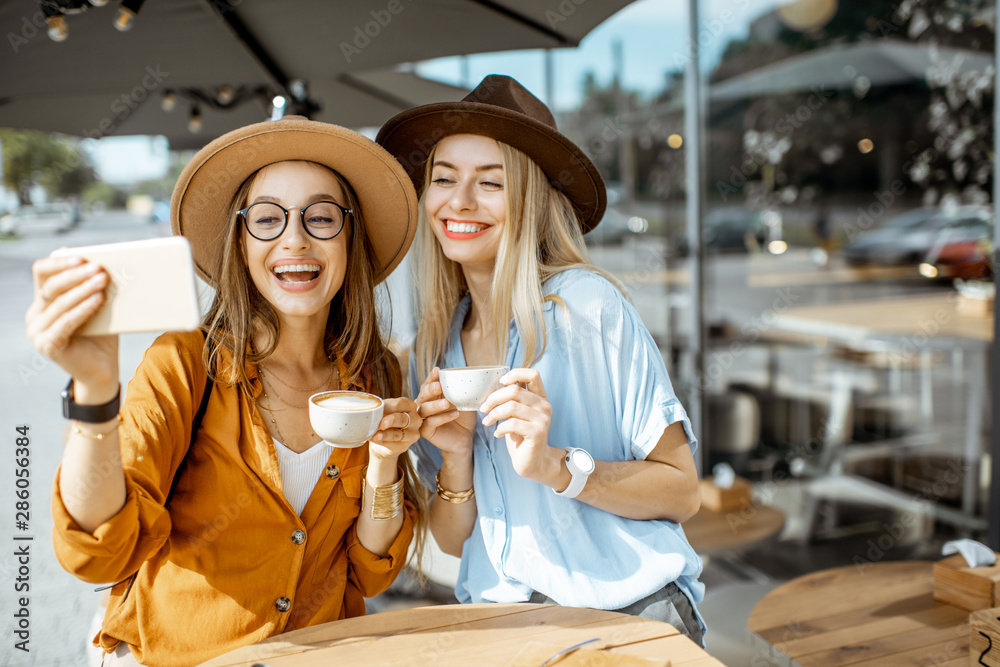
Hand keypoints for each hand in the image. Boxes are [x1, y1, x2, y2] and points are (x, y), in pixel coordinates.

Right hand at [25, 255, 118, 399]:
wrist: (102, 370)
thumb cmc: (102, 335)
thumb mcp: (98, 306)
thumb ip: (95, 286)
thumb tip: (104, 260)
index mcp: (43, 301)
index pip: (42, 272)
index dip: (59, 263)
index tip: (82, 257)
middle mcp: (36, 315)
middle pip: (51, 286)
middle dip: (76, 275)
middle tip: (99, 268)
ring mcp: (37, 331)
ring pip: (59, 303)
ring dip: (83, 290)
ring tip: (103, 280)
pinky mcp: (46, 345)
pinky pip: (65, 322)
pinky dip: (82, 309)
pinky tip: (98, 300)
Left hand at [369, 397, 420, 459]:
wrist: (384, 441)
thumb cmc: (384, 421)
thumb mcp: (384, 412)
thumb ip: (381, 410)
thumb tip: (371, 408)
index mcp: (409, 406)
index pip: (400, 404)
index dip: (388, 406)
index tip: (376, 408)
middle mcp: (415, 419)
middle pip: (402, 419)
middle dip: (391, 420)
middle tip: (381, 424)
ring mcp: (412, 434)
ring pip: (398, 434)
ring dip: (385, 435)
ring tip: (375, 435)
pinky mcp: (405, 446)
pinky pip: (393, 444)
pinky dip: (382, 442)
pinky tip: (375, 439)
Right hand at [415, 367, 475, 457]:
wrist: (465, 438)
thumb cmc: (464, 417)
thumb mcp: (465, 402)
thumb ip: (463, 391)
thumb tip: (473, 375)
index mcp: (433, 395)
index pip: (429, 383)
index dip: (432, 377)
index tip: (438, 370)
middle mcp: (425, 404)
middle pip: (423, 394)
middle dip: (430, 389)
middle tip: (439, 386)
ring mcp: (424, 418)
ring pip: (424, 409)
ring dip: (435, 405)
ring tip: (447, 403)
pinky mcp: (425, 431)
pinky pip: (429, 423)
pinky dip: (442, 418)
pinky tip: (454, 414)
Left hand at [480, 368, 560, 485]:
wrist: (532, 461)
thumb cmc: (520, 435)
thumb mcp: (516, 414)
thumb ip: (512, 398)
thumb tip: (495, 384)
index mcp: (540, 397)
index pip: (533, 374)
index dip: (515, 374)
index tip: (500, 383)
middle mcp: (544, 406)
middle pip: (515, 390)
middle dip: (494, 398)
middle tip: (483, 408)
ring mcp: (543, 419)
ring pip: (511, 406)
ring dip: (494, 414)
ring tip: (487, 421)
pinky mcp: (538, 433)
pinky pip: (512, 424)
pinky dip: (500, 428)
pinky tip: (497, 434)